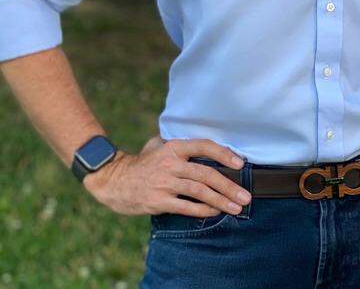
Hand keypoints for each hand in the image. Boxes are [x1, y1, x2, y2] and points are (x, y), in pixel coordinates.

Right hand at [82, 136, 250, 218]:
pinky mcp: (158, 201)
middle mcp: (171, 163)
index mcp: (174, 147)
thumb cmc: (142, 163)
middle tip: (245, 196)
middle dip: (229, 186)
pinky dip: (203, 210)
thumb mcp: (158, 146)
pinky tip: (215, 213)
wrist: (113, 180)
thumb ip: (180, 146)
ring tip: (236, 207)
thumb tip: (207, 147)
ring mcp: (164, 183)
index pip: (204, 146)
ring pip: (200, 191)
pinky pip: (186, 207)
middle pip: (207, 173)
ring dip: (221, 201)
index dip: (224, 154)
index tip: (240, 164)